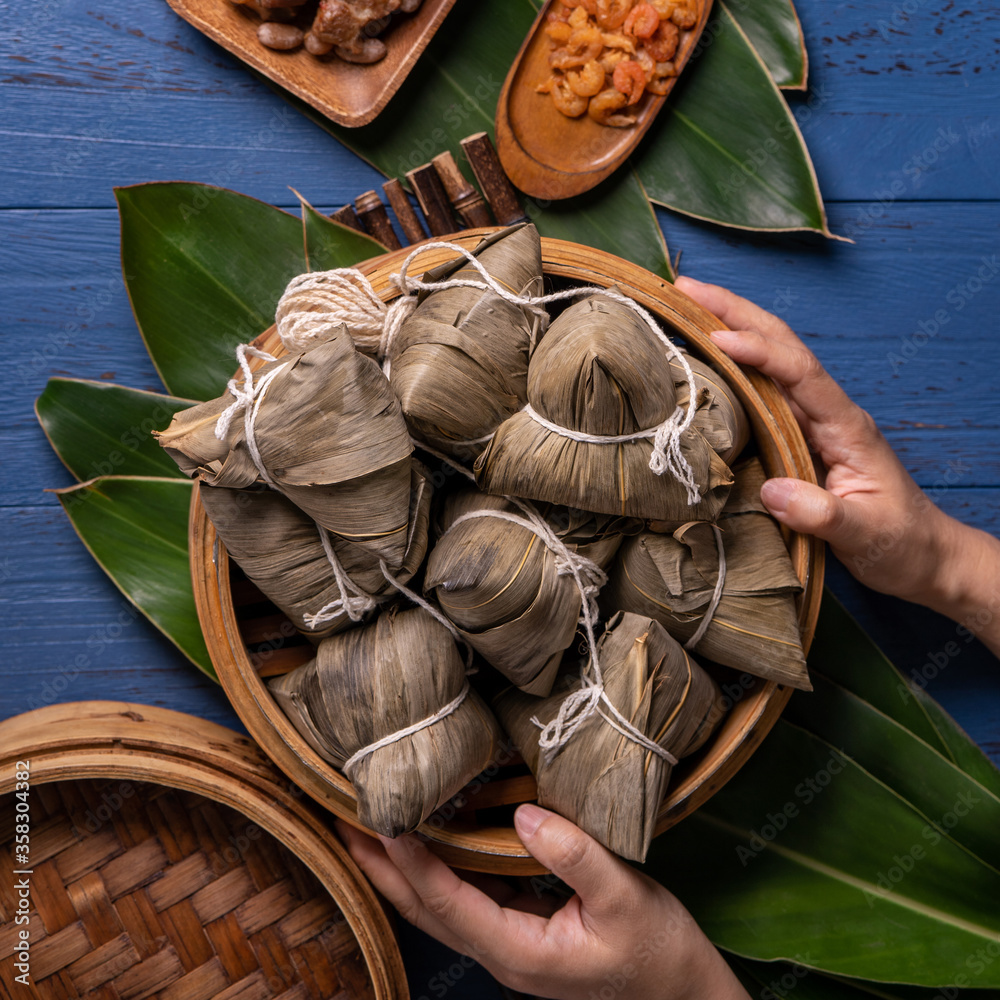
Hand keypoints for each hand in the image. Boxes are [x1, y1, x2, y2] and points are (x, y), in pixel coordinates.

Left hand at [337, 805, 748, 999]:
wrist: (682, 993)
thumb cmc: (659, 950)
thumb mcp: (626, 899)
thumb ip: (576, 857)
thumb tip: (522, 816)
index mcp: (519, 952)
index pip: (449, 905)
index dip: (412, 863)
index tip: (383, 820)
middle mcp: (501, 952)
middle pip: (424, 910)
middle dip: (380, 867)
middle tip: (341, 819)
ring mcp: (507, 943)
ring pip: (437, 905)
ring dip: (399, 867)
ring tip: (365, 825)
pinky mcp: (519, 928)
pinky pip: (462, 897)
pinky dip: (434, 867)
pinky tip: (426, 838)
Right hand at [675, 276, 999, 654]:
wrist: (922, 553)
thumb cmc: (900, 542)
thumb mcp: (866, 535)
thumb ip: (823, 514)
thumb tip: (773, 491)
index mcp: (846, 425)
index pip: (799, 372)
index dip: (759, 351)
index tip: (716, 338)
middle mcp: (827, 411)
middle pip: (781, 344)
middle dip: (734, 311)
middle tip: (684, 286)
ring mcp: (812, 420)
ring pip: (769, 358)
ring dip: (729, 326)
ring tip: (683, 304)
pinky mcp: (798, 435)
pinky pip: (760, 389)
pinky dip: (730, 363)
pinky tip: (702, 356)